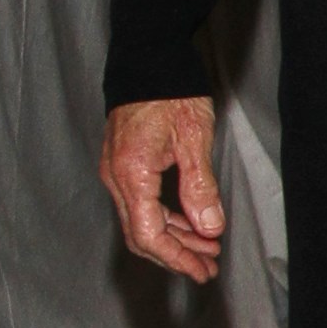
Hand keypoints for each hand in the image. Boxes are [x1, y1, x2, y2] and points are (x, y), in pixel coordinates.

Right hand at [100, 95, 225, 282]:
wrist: (149, 57)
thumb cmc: (173, 91)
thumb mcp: (195, 138)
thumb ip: (200, 187)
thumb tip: (209, 229)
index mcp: (131, 173)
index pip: (148, 234)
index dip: (176, 258)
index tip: (202, 270)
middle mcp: (116, 177)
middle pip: (142, 234)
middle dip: (177, 255)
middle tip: (209, 267)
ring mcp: (116, 172)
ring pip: (142, 221)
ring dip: (175, 238)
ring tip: (207, 249)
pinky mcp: (124, 165)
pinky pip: (141, 203)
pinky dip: (167, 218)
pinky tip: (192, 224)